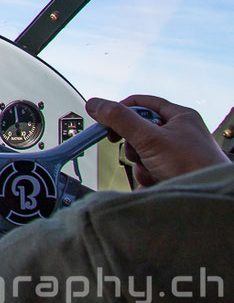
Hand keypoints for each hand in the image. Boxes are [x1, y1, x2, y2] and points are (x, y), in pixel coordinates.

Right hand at [86, 94, 227, 187]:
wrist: (207, 199)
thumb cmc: (192, 165)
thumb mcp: (150, 137)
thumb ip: (120, 119)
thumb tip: (95, 104)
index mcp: (179, 117)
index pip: (141, 103)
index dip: (122, 110)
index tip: (105, 121)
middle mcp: (179, 133)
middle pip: (138, 129)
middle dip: (132, 143)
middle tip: (133, 147)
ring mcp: (176, 154)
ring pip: (141, 151)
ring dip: (140, 162)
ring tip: (151, 168)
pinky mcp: (172, 172)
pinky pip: (148, 168)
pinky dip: (147, 175)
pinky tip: (156, 179)